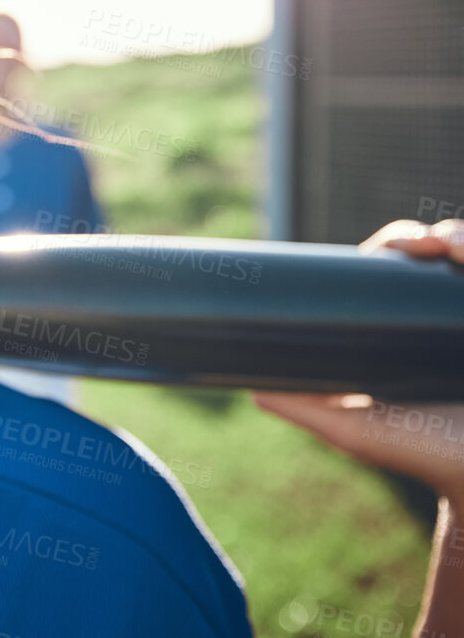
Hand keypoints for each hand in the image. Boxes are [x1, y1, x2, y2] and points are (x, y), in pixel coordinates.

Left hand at [255, 219, 463, 500]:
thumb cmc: (422, 455)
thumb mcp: (354, 430)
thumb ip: (303, 407)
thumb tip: (250, 386)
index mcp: (400, 334)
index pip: (389, 272)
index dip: (388, 248)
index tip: (387, 248)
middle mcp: (437, 322)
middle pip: (428, 253)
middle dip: (417, 236)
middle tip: (416, 242)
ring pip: (462, 254)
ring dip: (456, 237)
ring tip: (446, 244)